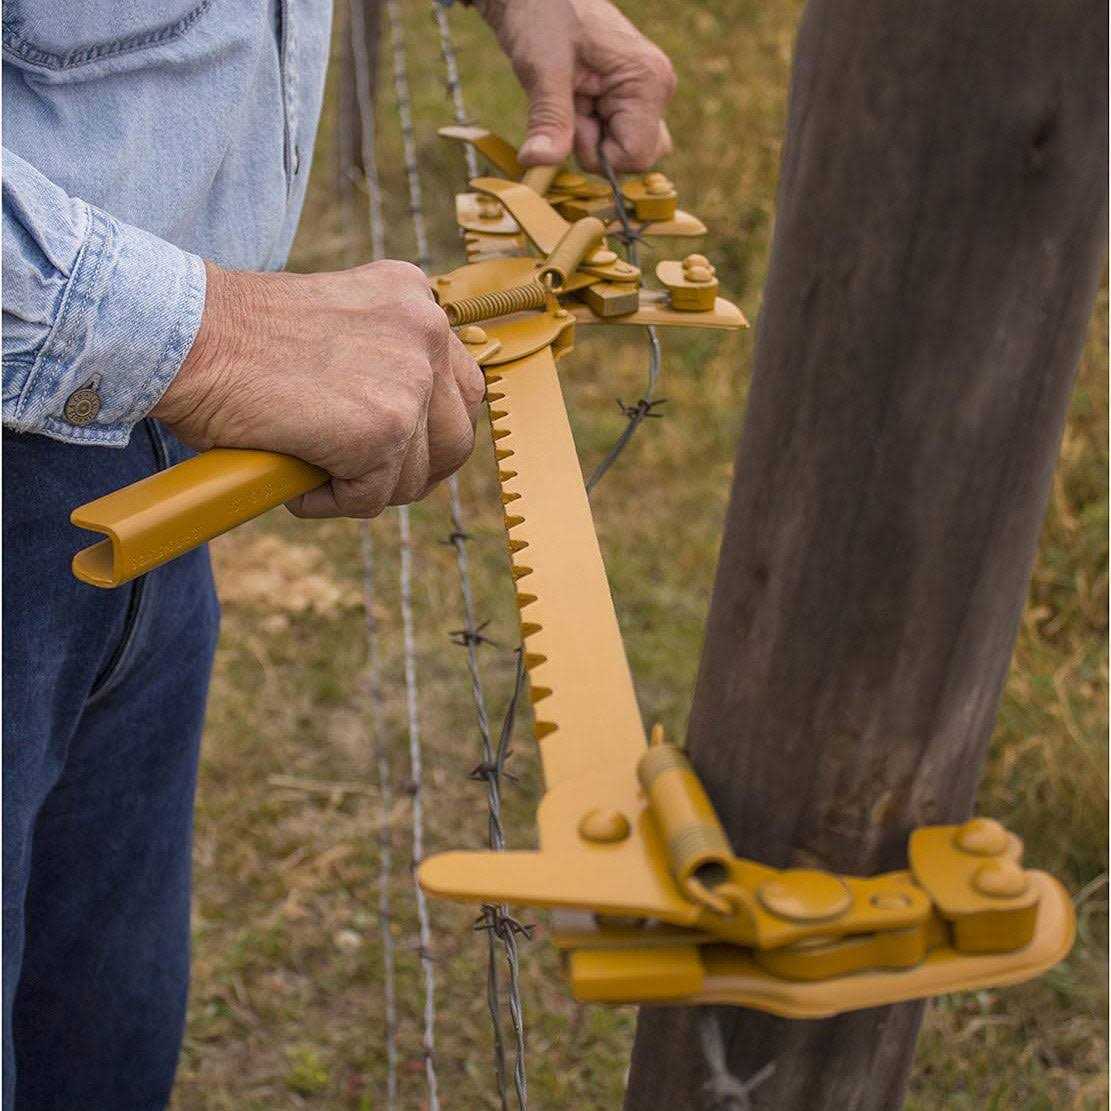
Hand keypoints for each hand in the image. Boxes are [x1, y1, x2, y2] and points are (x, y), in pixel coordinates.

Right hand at [152, 260, 485, 517]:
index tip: (388, 446)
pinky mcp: (383, 430)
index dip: (428, 429)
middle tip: (356, 474)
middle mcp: (425, 330)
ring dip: (364, 487)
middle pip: (457, 435)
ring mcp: (410, 380)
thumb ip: (382, 360)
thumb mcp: (337, 328)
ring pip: (416, 475)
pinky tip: (293, 475)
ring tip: (309, 466)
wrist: (182, 336)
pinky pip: (371, 497)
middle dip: (411, 469)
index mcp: (414, 298)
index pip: (460, 386)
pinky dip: (331, 501)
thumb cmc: (236, 338)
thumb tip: (411, 430)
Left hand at [476, 0, 675, 172]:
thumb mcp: (542, 69)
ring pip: (627, 151)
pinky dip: (591, 130)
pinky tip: (579, 97)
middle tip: (573, 104)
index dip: (598, 154)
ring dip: (593, 139)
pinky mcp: (631, 97)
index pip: (636, 156)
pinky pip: (617, 137)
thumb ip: (549, 119)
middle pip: (637, 158)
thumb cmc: (543, 15)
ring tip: (574, 97)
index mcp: (648, 81)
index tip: (573, 119)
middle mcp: (657, 90)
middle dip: (597, 147)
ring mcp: (647, 94)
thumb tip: (537, 162)